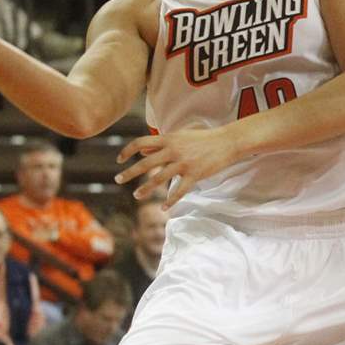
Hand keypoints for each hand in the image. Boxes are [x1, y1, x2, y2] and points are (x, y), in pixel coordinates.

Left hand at [115, 127, 243, 207]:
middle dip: (129, 172)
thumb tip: (142, 152)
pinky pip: (179, 191)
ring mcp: (184, 163)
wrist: (227, 142)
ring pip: (159, 178)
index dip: (127, 151)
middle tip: (117, 180)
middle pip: (145, 163)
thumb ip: (161, 143)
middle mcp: (173, 150)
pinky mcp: (195, 175)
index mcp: (169, 139)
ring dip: (146, 188)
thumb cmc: (204, 138)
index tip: (119, 160)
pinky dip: (170, 200)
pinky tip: (164, 208)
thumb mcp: (181, 136)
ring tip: (136, 195)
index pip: (140, 142)